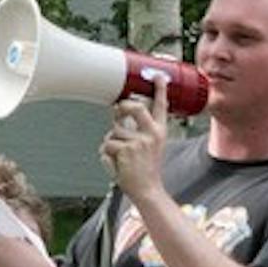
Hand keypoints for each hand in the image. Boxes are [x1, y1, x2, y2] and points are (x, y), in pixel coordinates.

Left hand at [100, 73, 167, 199]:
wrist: (147, 189)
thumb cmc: (145, 170)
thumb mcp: (148, 147)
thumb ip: (137, 130)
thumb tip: (118, 113)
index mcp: (159, 132)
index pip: (161, 107)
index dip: (160, 90)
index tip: (158, 77)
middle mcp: (152, 134)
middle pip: (136, 108)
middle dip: (124, 106)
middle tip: (117, 109)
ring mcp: (139, 141)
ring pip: (114, 131)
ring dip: (111, 143)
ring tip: (120, 157)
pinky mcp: (127, 149)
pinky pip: (107, 144)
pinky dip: (106, 155)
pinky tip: (116, 164)